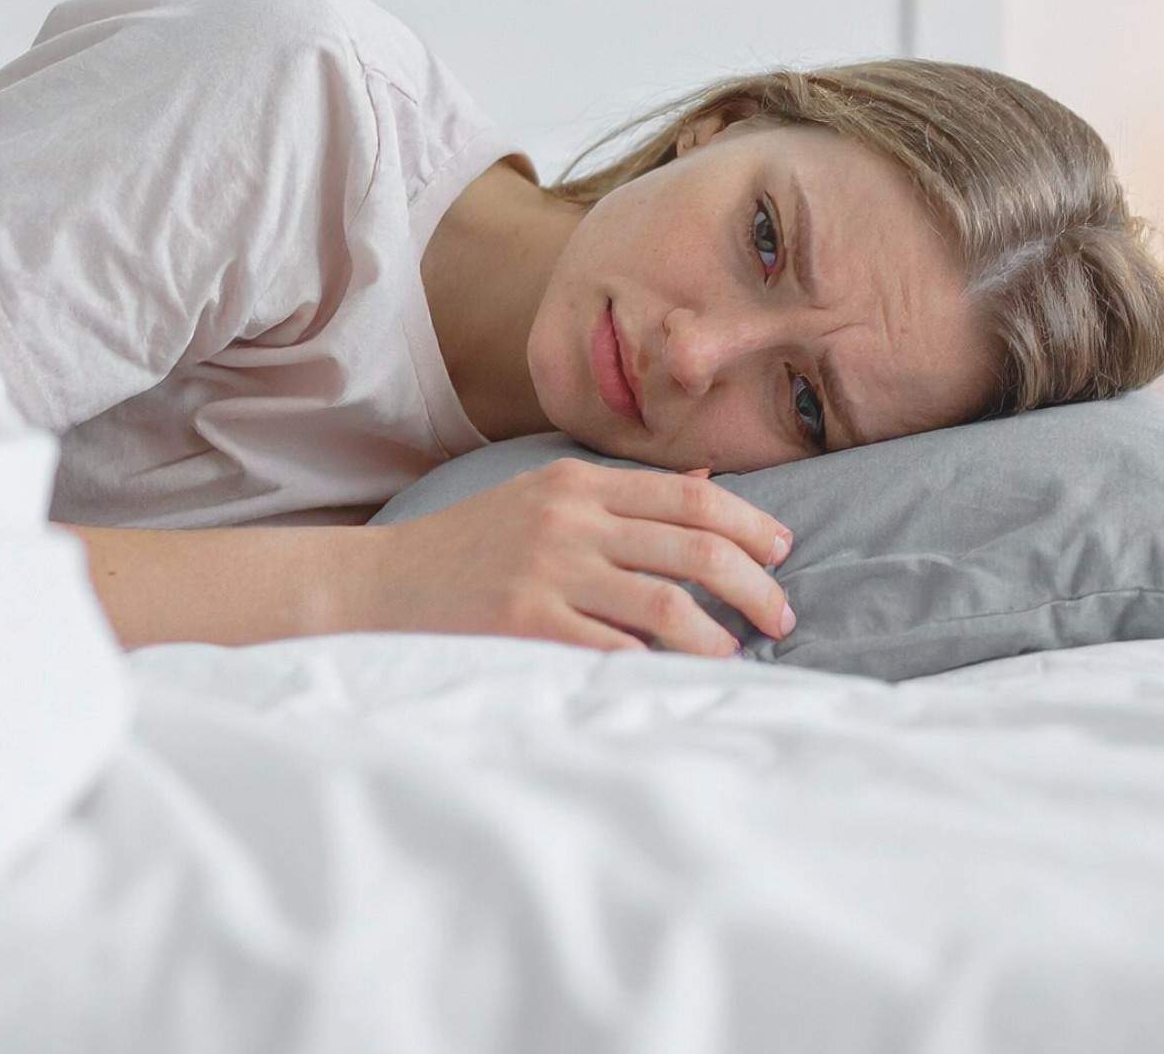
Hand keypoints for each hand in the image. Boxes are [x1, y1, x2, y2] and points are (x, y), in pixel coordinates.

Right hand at [348, 458, 795, 656]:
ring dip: (719, 636)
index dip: (750, 526)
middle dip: (755, 585)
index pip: (690, 498)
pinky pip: (617, 650)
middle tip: (781, 617)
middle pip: (696, 547)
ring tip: (737, 655)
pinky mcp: (527, 624)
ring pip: (669, 602)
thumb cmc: (468, 545)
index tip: (782, 554)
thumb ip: (619, 496)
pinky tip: (676, 680)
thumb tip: (707, 488)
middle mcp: (569, 519)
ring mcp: (548, 571)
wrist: (381, 583)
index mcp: (576, 483)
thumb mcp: (541, 498)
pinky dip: (659, 667)